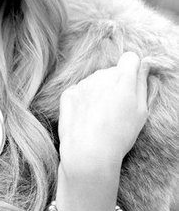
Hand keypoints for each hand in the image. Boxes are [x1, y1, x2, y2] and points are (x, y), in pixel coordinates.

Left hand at [58, 52, 148, 177]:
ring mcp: (83, 84)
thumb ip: (141, 85)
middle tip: (115, 110)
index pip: (130, 58)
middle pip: (111, 72)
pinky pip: (80, 91)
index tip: (130, 85)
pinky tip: (86, 119)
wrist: (88, 152)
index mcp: (123, 78)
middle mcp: (101, 75)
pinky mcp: (68, 93)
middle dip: (114, 85)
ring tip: (99, 118)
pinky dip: (83, 101)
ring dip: (98, 93)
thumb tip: (140, 70)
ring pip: (94, 82)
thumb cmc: (119, 135)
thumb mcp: (141, 112)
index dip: (132, 70)